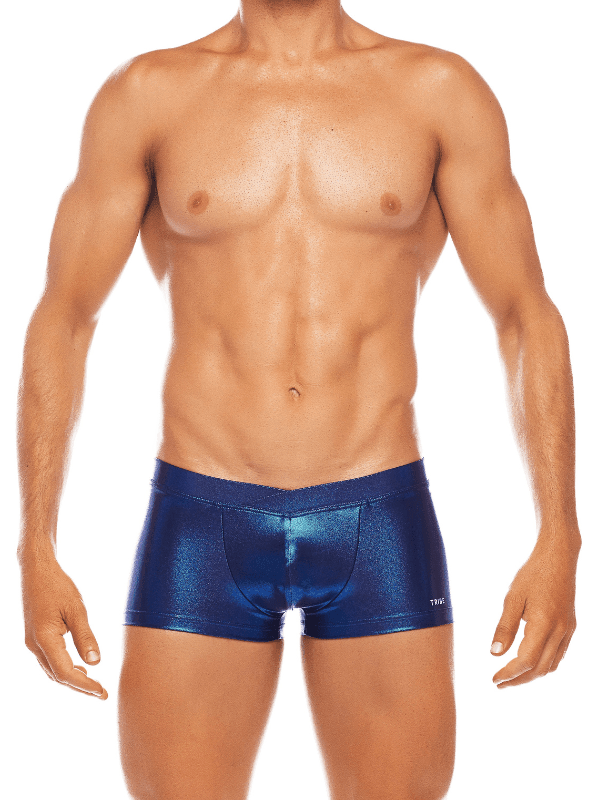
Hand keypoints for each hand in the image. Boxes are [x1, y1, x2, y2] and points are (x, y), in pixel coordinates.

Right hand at [19, 554, 107, 698]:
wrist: (36, 571)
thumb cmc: (58, 586)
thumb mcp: (77, 609)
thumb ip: (85, 636)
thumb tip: (96, 662)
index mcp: (44, 638)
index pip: (65, 672)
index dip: (84, 685)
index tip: (102, 692)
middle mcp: (34, 645)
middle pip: (57, 676)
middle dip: (80, 687)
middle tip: (102, 694)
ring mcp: (32, 643)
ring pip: (52, 671)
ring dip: (72, 680)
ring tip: (94, 685)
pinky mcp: (34, 638)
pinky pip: (49, 661)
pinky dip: (64, 668)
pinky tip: (80, 668)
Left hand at [489, 537, 578, 688]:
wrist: (558, 557)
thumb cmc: (532, 574)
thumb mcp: (512, 598)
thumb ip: (504, 627)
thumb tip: (495, 653)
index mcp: (544, 624)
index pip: (525, 660)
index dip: (509, 673)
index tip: (494, 679)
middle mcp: (559, 631)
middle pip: (539, 669)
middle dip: (519, 680)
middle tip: (499, 684)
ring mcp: (568, 630)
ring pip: (551, 665)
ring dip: (531, 675)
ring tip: (512, 676)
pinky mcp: (570, 627)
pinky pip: (559, 655)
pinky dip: (544, 664)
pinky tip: (530, 662)